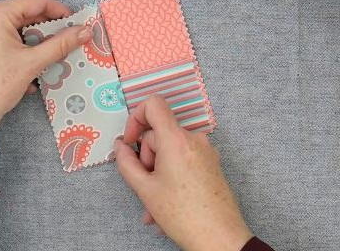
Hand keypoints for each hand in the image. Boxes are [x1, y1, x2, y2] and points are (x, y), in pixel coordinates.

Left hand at [0, 0, 91, 170]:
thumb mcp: (33, 63)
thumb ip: (61, 43)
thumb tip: (85, 31)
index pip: (36, 2)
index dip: (60, 11)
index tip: (74, 24)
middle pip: (21, 14)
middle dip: (44, 29)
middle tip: (62, 44)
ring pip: (9, 28)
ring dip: (30, 42)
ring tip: (42, 61)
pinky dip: (13, 49)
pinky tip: (22, 71)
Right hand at [114, 96, 252, 250]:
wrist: (219, 237)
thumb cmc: (184, 214)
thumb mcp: (145, 189)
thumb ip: (127, 163)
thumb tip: (120, 147)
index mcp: (176, 139)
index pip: (154, 104)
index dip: (136, 118)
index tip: (129, 141)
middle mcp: (193, 139)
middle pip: (159, 134)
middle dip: (147, 158)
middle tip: (145, 184)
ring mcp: (205, 150)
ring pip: (170, 151)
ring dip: (158, 172)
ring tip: (154, 203)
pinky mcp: (211, 162)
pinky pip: (184, 160)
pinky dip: (172, 174)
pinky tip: (167, 201)